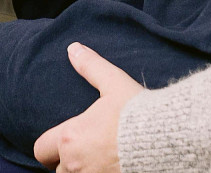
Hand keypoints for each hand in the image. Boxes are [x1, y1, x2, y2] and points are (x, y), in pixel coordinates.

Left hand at [33, 43, 142, 171]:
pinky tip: (112, 168)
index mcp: (70, 138)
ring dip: (82, 172)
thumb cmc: (138, 114)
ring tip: (97, 160)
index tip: (62, 142)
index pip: (41, 149)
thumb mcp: (114, 83)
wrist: (169, 141)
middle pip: (59, 170)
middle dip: (67, 163)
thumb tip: (74, 48)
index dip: (49, 147)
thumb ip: (91, 66)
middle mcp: (76, 164)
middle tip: (83, 152)